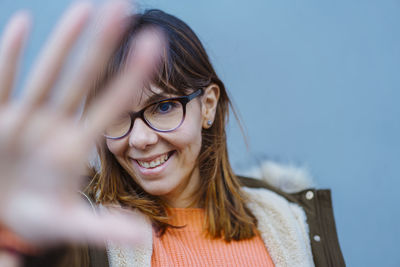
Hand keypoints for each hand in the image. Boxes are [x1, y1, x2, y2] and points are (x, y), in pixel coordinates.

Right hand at [0, 0, 151, 246]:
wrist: (3, 219)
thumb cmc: (39, 218)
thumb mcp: (70, 224)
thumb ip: (104, 227)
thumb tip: (144, 237)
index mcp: (78, 147)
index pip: (112, 105)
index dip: (132, 77)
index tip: (156, 45)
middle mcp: (56, 126)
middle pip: (84, 78)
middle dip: (103, 44)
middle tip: (124, 6)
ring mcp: (26, 119)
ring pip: (48, 73)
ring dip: (65, 42)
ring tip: (86, 8)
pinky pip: (2, 84)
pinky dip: (8, 57)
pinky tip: (19, 24)